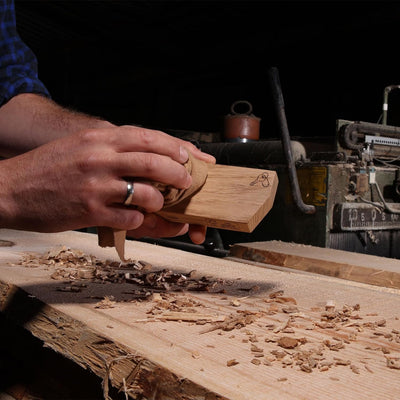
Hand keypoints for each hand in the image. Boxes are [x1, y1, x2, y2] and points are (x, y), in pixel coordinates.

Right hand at [0, 125, 213, 239]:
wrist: (9, 188)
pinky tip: (135, 219)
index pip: (148, 137)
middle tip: (186, 182)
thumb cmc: (47, 168)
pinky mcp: (89, 210)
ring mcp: (95, 185)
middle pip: (154, 162)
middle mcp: (100, 158)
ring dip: (160, 200)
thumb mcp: (80, 145)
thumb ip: (111, 146)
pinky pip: (128, 218)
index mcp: (99, 138)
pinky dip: (139, 221)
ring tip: (160, 204)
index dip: (174, 146)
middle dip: (178, 173)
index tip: (189, 155)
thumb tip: (144, 152)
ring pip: (145, 192)